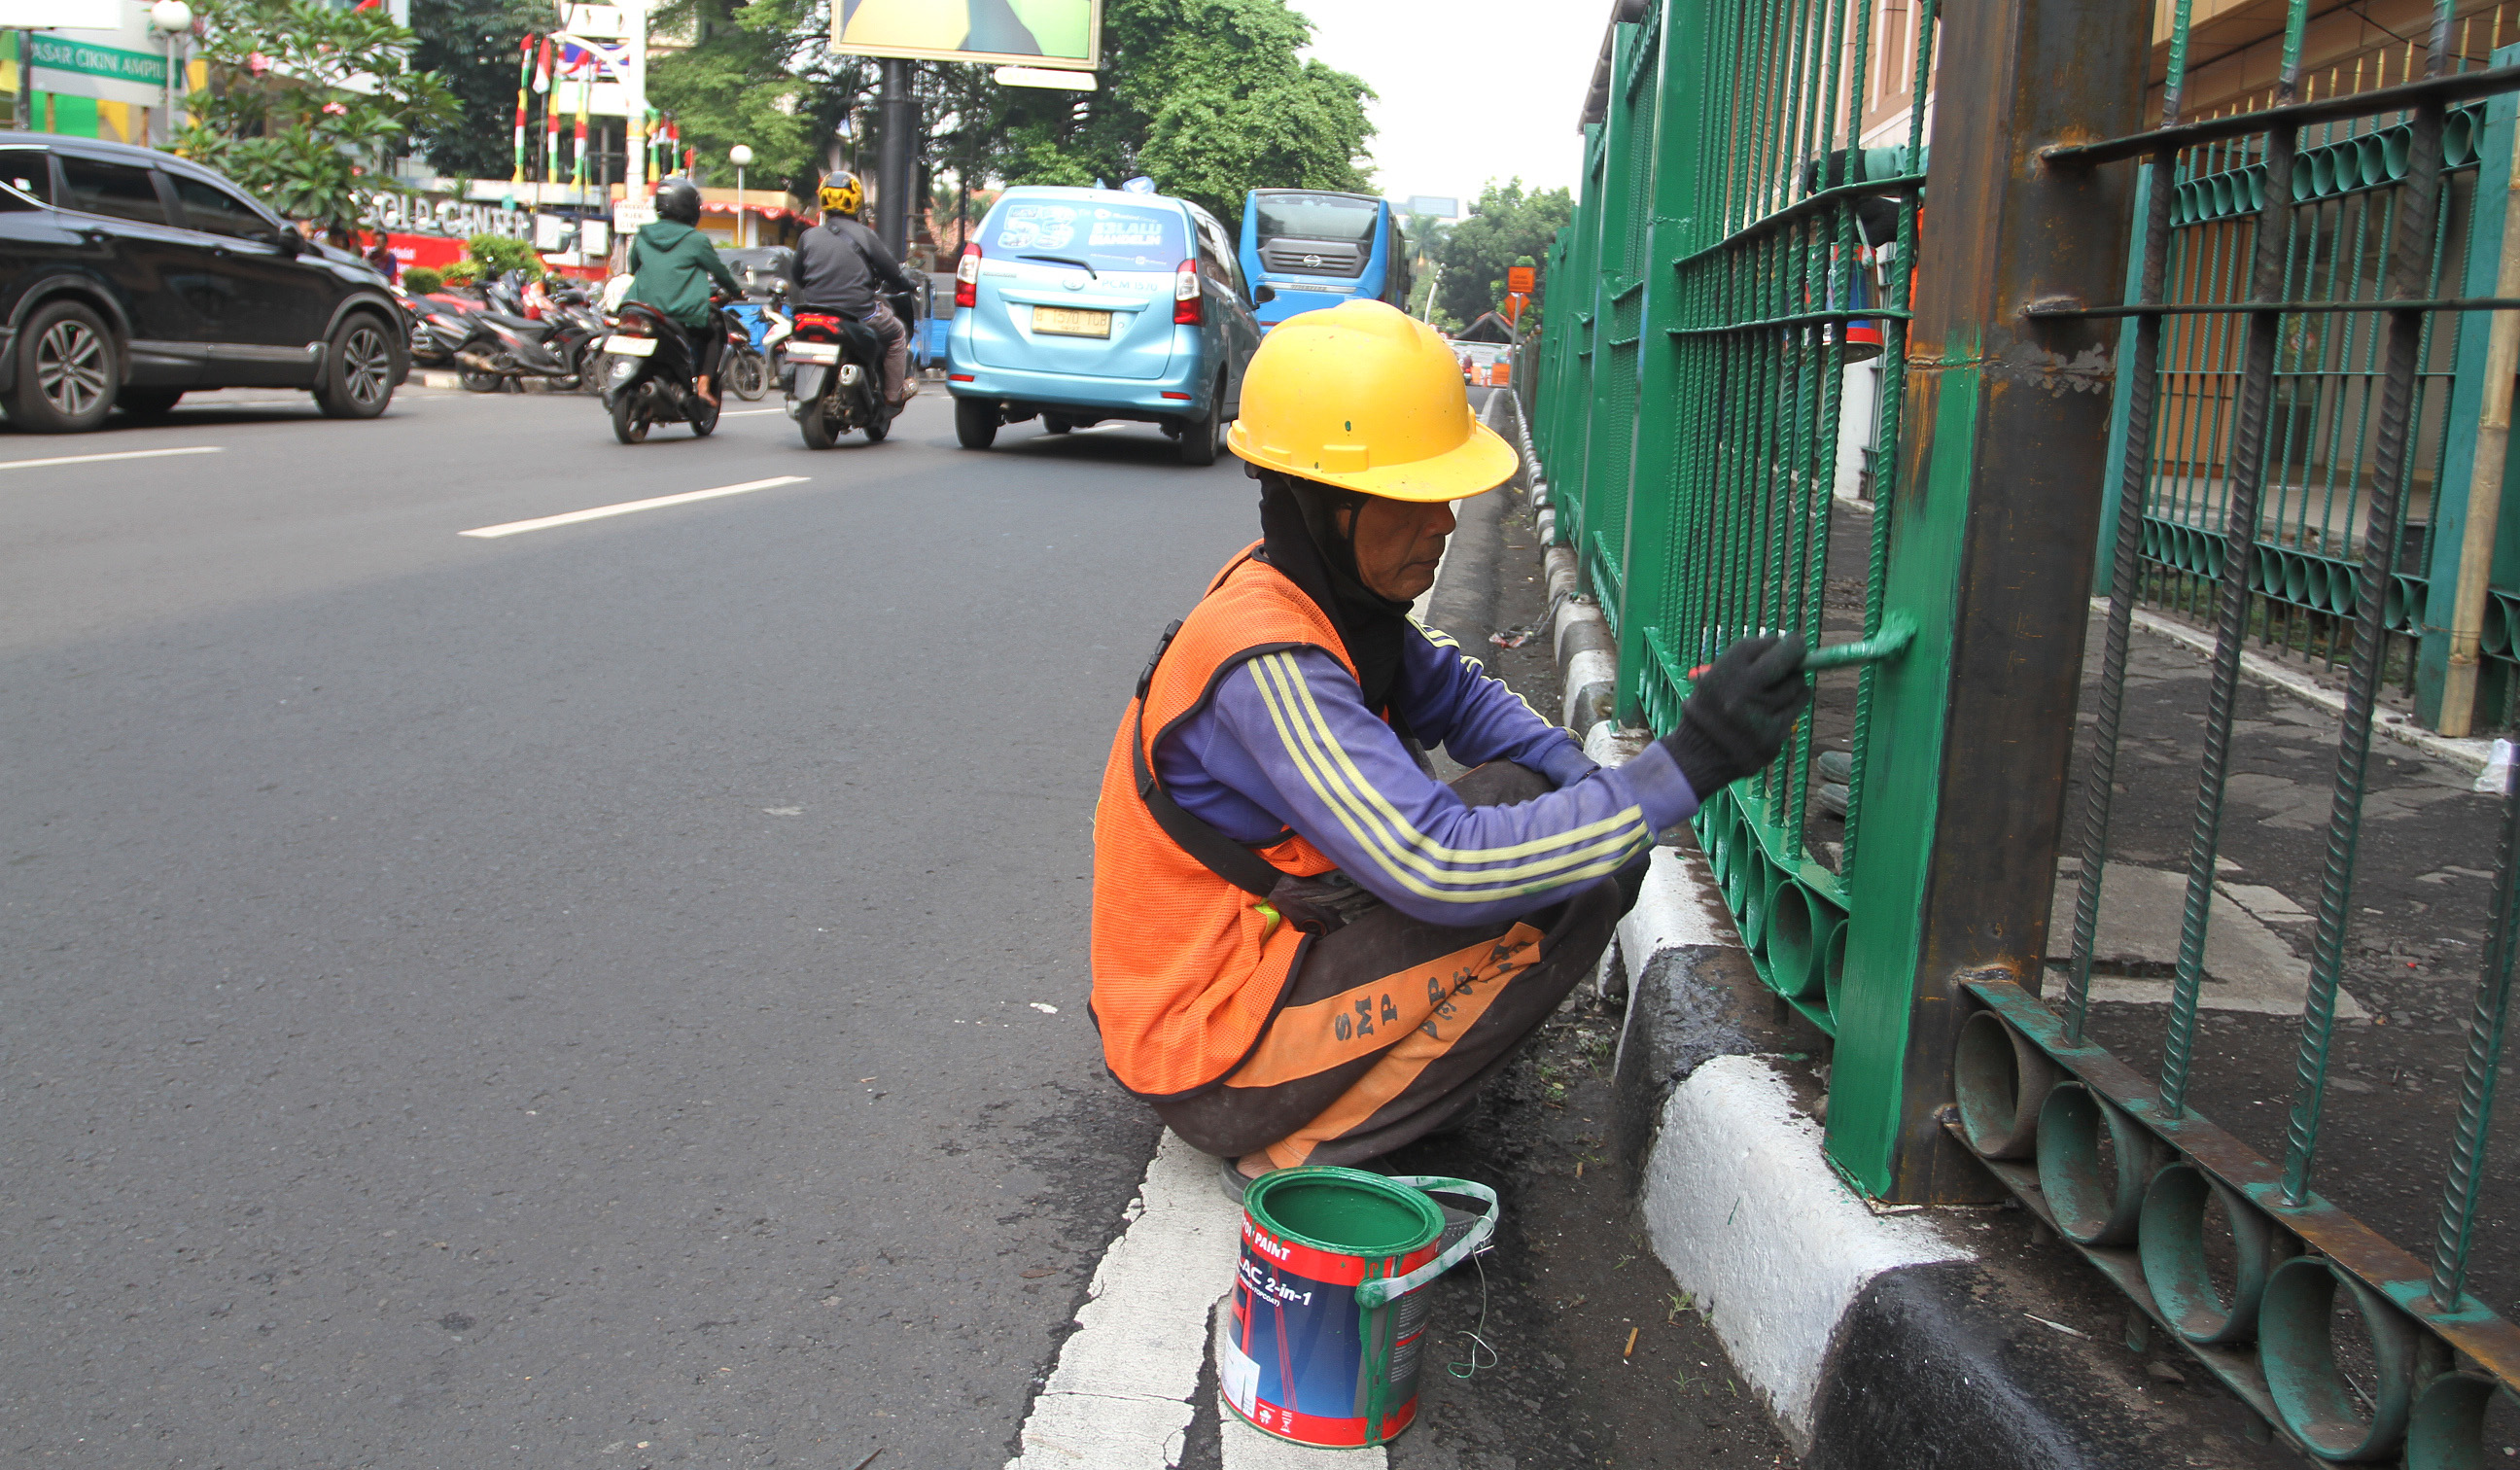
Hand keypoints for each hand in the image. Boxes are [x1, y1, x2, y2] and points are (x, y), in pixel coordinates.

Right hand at [1661, 633, 1810, 794]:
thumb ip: (1749, 661)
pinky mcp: (1773, 734)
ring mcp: (1759, 714)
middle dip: (1797, 652)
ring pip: (1796, 685)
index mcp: (1724, 672)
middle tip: (1799, 651)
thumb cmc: (1711, 709)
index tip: (1788, 643)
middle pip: (1787, 659)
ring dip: (1793, 683)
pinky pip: (1796, 708)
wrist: (1698, 754)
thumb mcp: (1715, 677)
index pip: (1766, 643)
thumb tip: (1789, 644)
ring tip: (1778, 690)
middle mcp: (1741, 690)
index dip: (1781, 642)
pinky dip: (1793, 704)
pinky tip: (1779, 708)